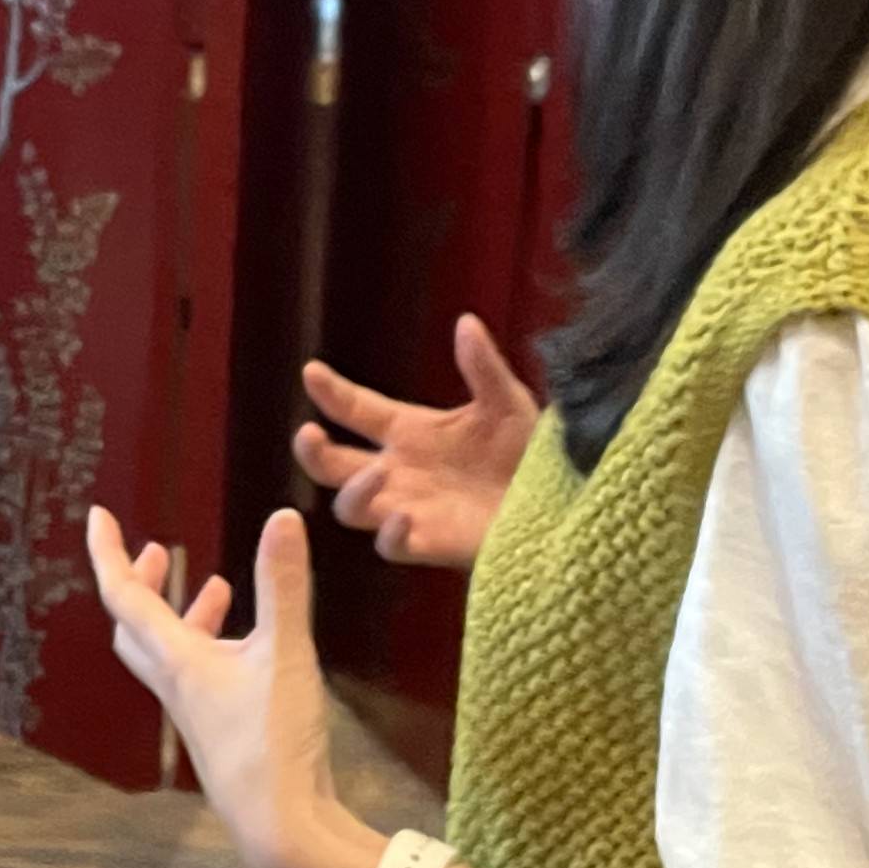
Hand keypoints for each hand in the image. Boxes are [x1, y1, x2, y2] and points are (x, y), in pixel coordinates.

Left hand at [83, 507, 373, 867]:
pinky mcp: (219, 735)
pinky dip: (212, 648)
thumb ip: (284, 586)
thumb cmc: (273, 742)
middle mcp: (175, 686)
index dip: (107, 553)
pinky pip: (199, 678)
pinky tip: (248, 650)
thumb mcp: (286, 655)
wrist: (280, 828)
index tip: (97, 515)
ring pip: (169, 654)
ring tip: (215, 588)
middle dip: (140, 584)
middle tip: (155, 552)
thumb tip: (283, 518)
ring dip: (182, 616)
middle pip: (136, 628)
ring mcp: (195, 714)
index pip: (124, 596)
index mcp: (177, 661)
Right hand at [294, 316, 540, 572]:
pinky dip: (390, 533)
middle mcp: (399, 471)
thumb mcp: (508, 403)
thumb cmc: (530, 452)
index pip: (357, 409)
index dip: (331, 391)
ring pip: (351, 506)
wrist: (560, 503)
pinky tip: (403, 517)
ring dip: (353, 490)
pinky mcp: (429, 543)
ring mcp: (409, 509)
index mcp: (411, 431)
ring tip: (376, 472)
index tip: (312, 372)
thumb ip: (483, 367)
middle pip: (333, 464)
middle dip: (311, 451)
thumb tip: (466, 321)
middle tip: (308, 433)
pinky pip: (391, 546)